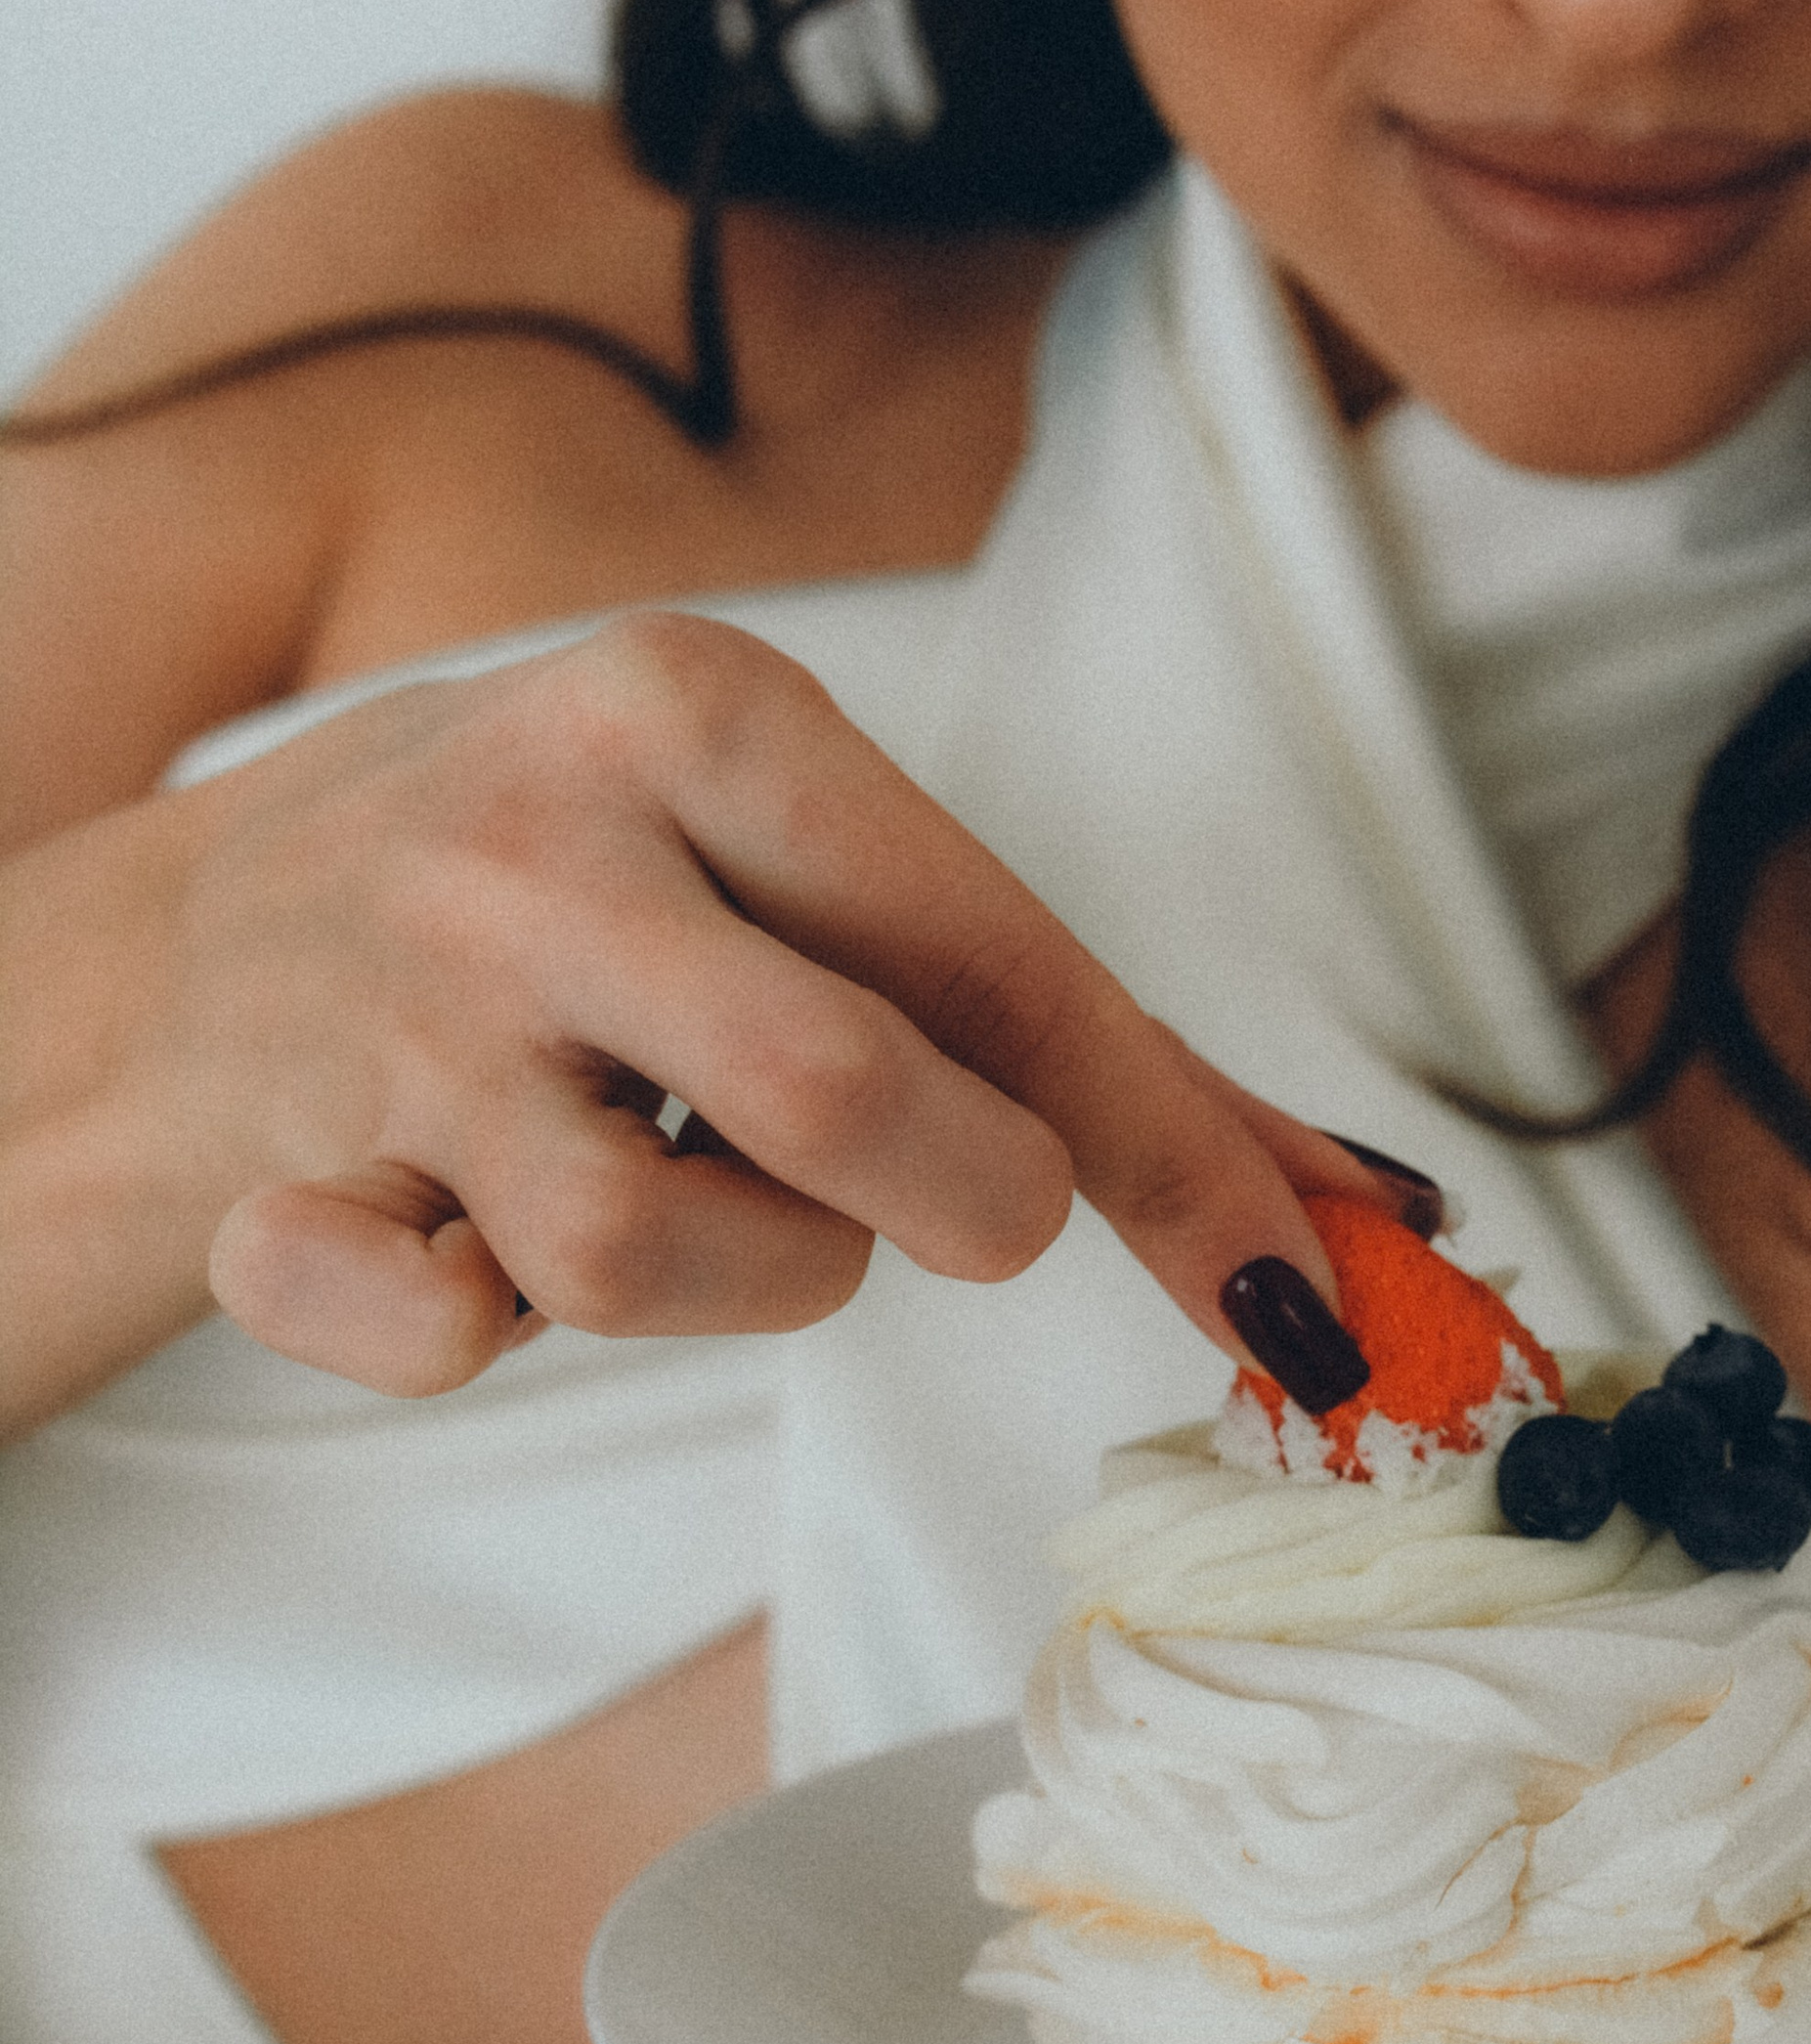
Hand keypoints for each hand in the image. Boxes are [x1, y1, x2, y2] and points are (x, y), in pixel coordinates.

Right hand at [119, 610, 1400, 1398]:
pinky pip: (427, 1331)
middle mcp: (543, 843)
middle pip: (843, 1097)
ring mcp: (404, 1015)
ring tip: (696, 1180)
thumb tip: (1368, 1207)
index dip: (1172, 1151)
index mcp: (697, 712)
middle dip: (960, 1198)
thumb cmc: (600, 893)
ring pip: (656, 1253)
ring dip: (747, 1274)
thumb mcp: (800, 860)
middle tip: (950, 1195)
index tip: (1302, 1291)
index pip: (998, 959)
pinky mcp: (291, 1175)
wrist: (210, 926)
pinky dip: (466, 1324)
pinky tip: (465, 1240)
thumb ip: (1069, 1027)